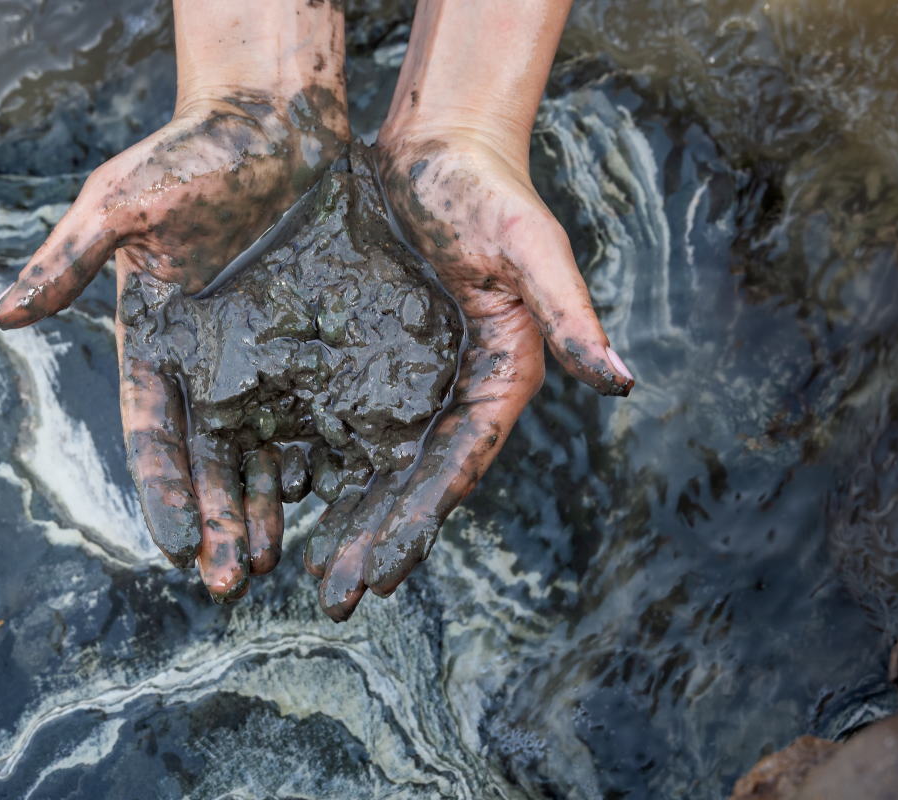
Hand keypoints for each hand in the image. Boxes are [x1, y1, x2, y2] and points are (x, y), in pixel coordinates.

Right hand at [0, 78, 347, 601]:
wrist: (274, 121)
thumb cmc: (191, 153)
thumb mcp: (124, 202)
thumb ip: (68, 260)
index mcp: (155, 344)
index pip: (154, 433)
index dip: (163, 489)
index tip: (174, 545)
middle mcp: (208, 365)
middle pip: (211, 459)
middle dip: (218, 520)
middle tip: (235, 579)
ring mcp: (266, 358)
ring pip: (266, 449)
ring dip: (266, 507)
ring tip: (278, 559)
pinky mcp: (320, 344)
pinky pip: (324, 410)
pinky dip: (324, 457)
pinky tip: (331, 498)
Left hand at [305, 131, 632, 620]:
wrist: (434, 148)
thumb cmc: (489, 191)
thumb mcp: (531, 245)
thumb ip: (569, 313)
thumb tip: (623, 382)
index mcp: (498, 380)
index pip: (458, 464)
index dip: (422, 519)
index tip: (386, 573)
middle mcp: (450, 391)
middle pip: (410, 479)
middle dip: (374, 539)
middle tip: (335, 597)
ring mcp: (403, 377)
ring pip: (366, 459)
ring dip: (338, 515)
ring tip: (297, 569)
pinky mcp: (360, 353)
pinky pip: (329, 412)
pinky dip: (305, 454)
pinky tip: (274, 492)